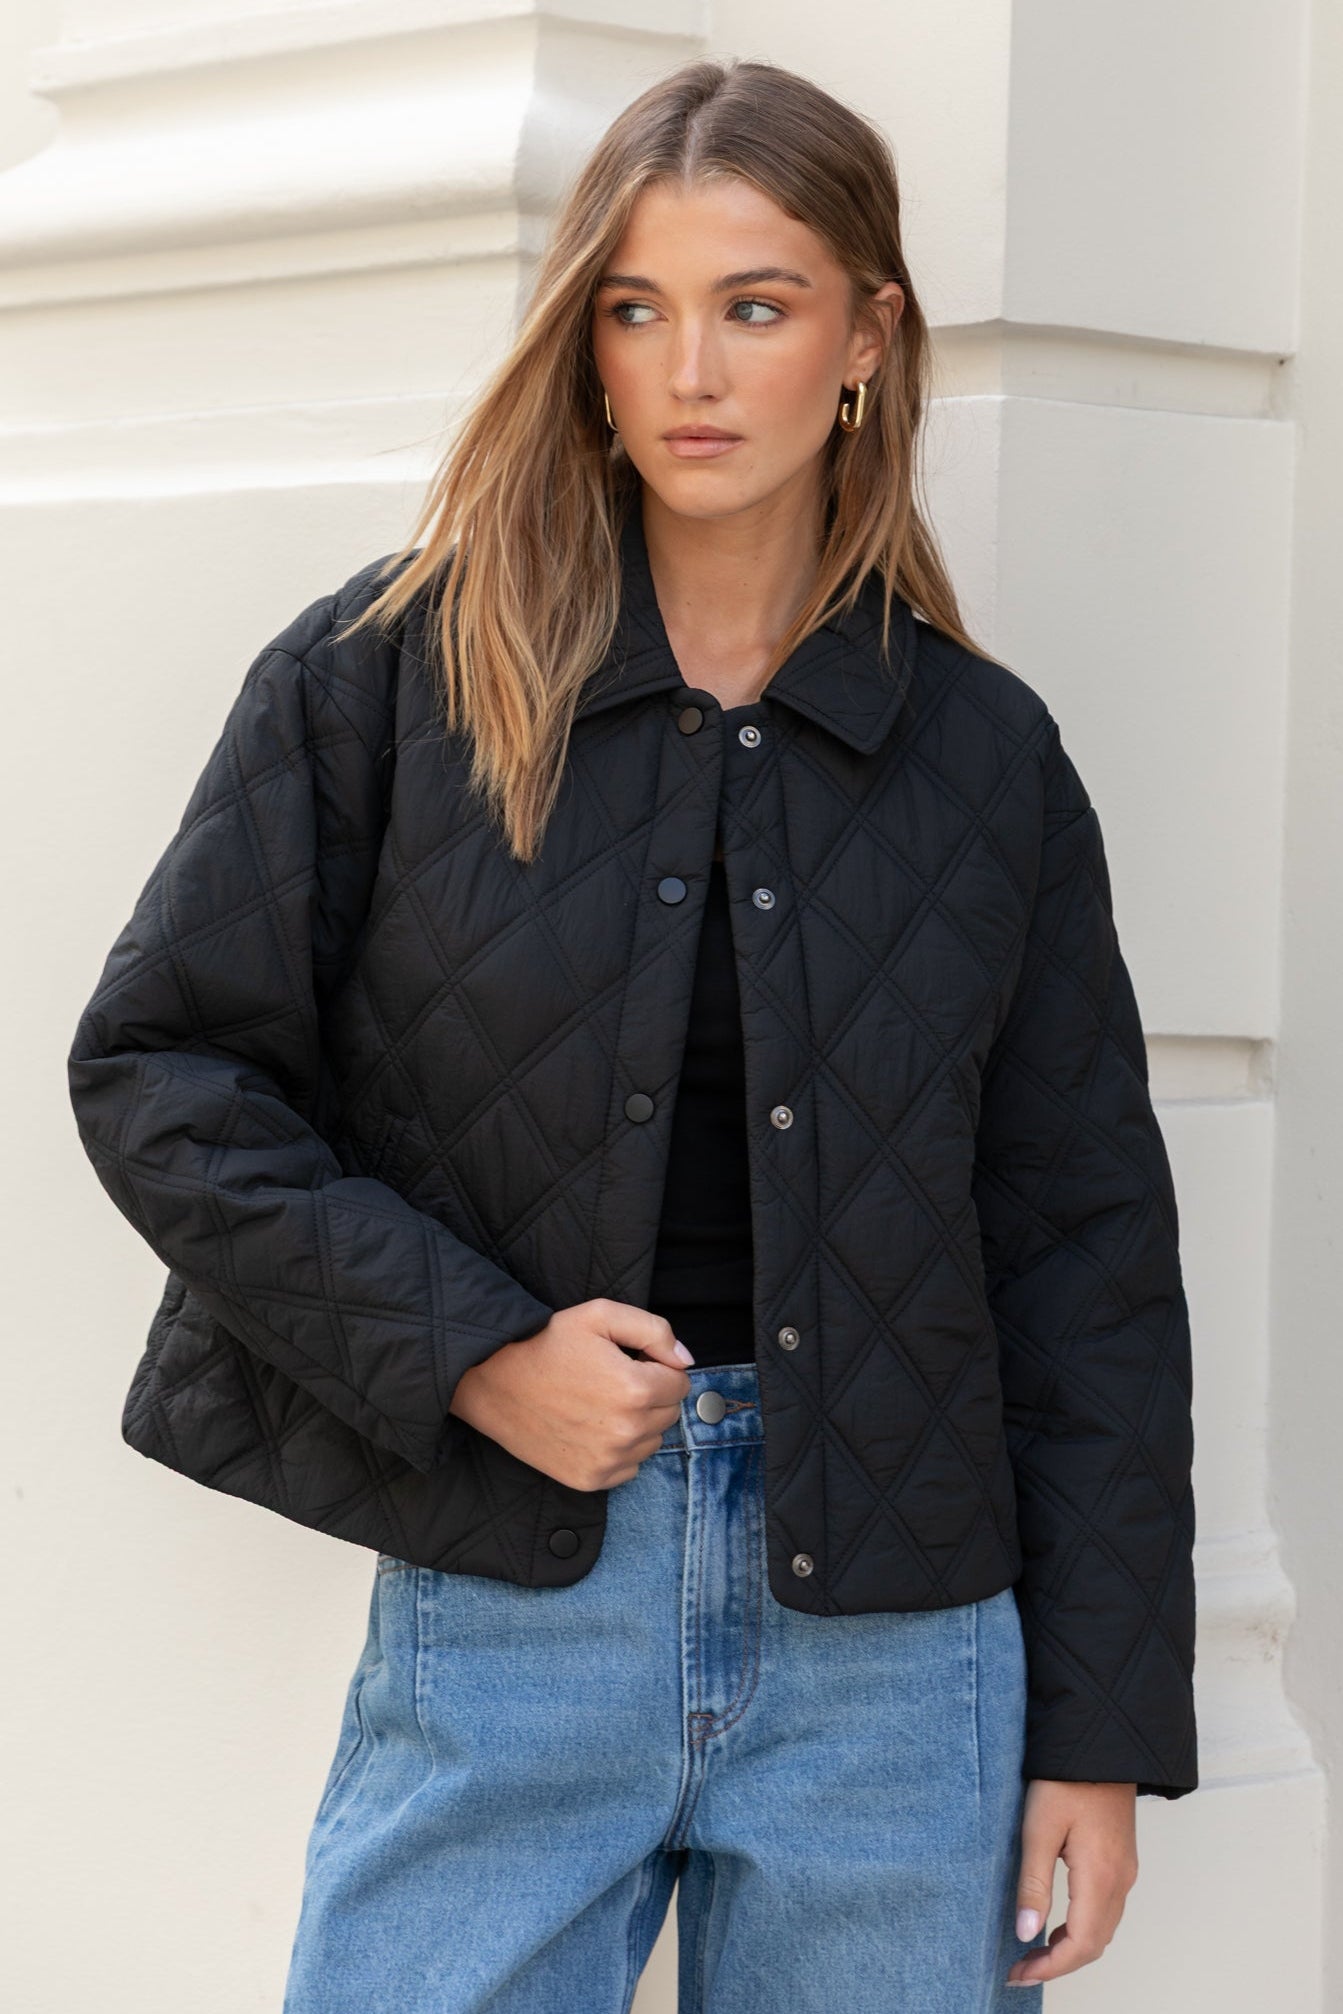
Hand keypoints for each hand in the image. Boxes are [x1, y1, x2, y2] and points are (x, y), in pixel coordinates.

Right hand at [448, 1298, 694, 1491]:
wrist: (494, 1383)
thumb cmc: (547, 1344)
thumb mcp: (599, 1315)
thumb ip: (654, 1331)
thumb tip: (685, 1361)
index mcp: (635, 1389)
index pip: (680, 1383)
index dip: (659, 1368)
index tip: (632, 1362)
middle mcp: (627, 1431)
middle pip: (670, 1414)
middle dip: (652, 1395)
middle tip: (614, 1380)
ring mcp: (608, 1460)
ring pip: (652, 1442)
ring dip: (638, 1424)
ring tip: (601, 1403)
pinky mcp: (590, 1479)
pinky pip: (630, 1467)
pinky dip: (620, 1450)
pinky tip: (592, 1428)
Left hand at [1007, 1779, 1138, 1986]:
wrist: (1101, 1742)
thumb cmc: (1066, 1779)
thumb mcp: (1038, 1828)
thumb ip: (1033, 1884)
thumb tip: (1025, 1934)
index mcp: (1100, 1876)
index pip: (1081, 1945)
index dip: (1050, 1967)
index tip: (1018, 1974)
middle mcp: (1120, 1880)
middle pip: (1094, 1944)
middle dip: (1058, 1964)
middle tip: (1020, 1970)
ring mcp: (1125, 1870)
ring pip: (1102, 1929)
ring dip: (1070, 1949)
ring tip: (1033, 1952)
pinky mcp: (1121, 1860)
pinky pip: (1106, 1910)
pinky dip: (1082, 1928)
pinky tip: (1057, 1924)